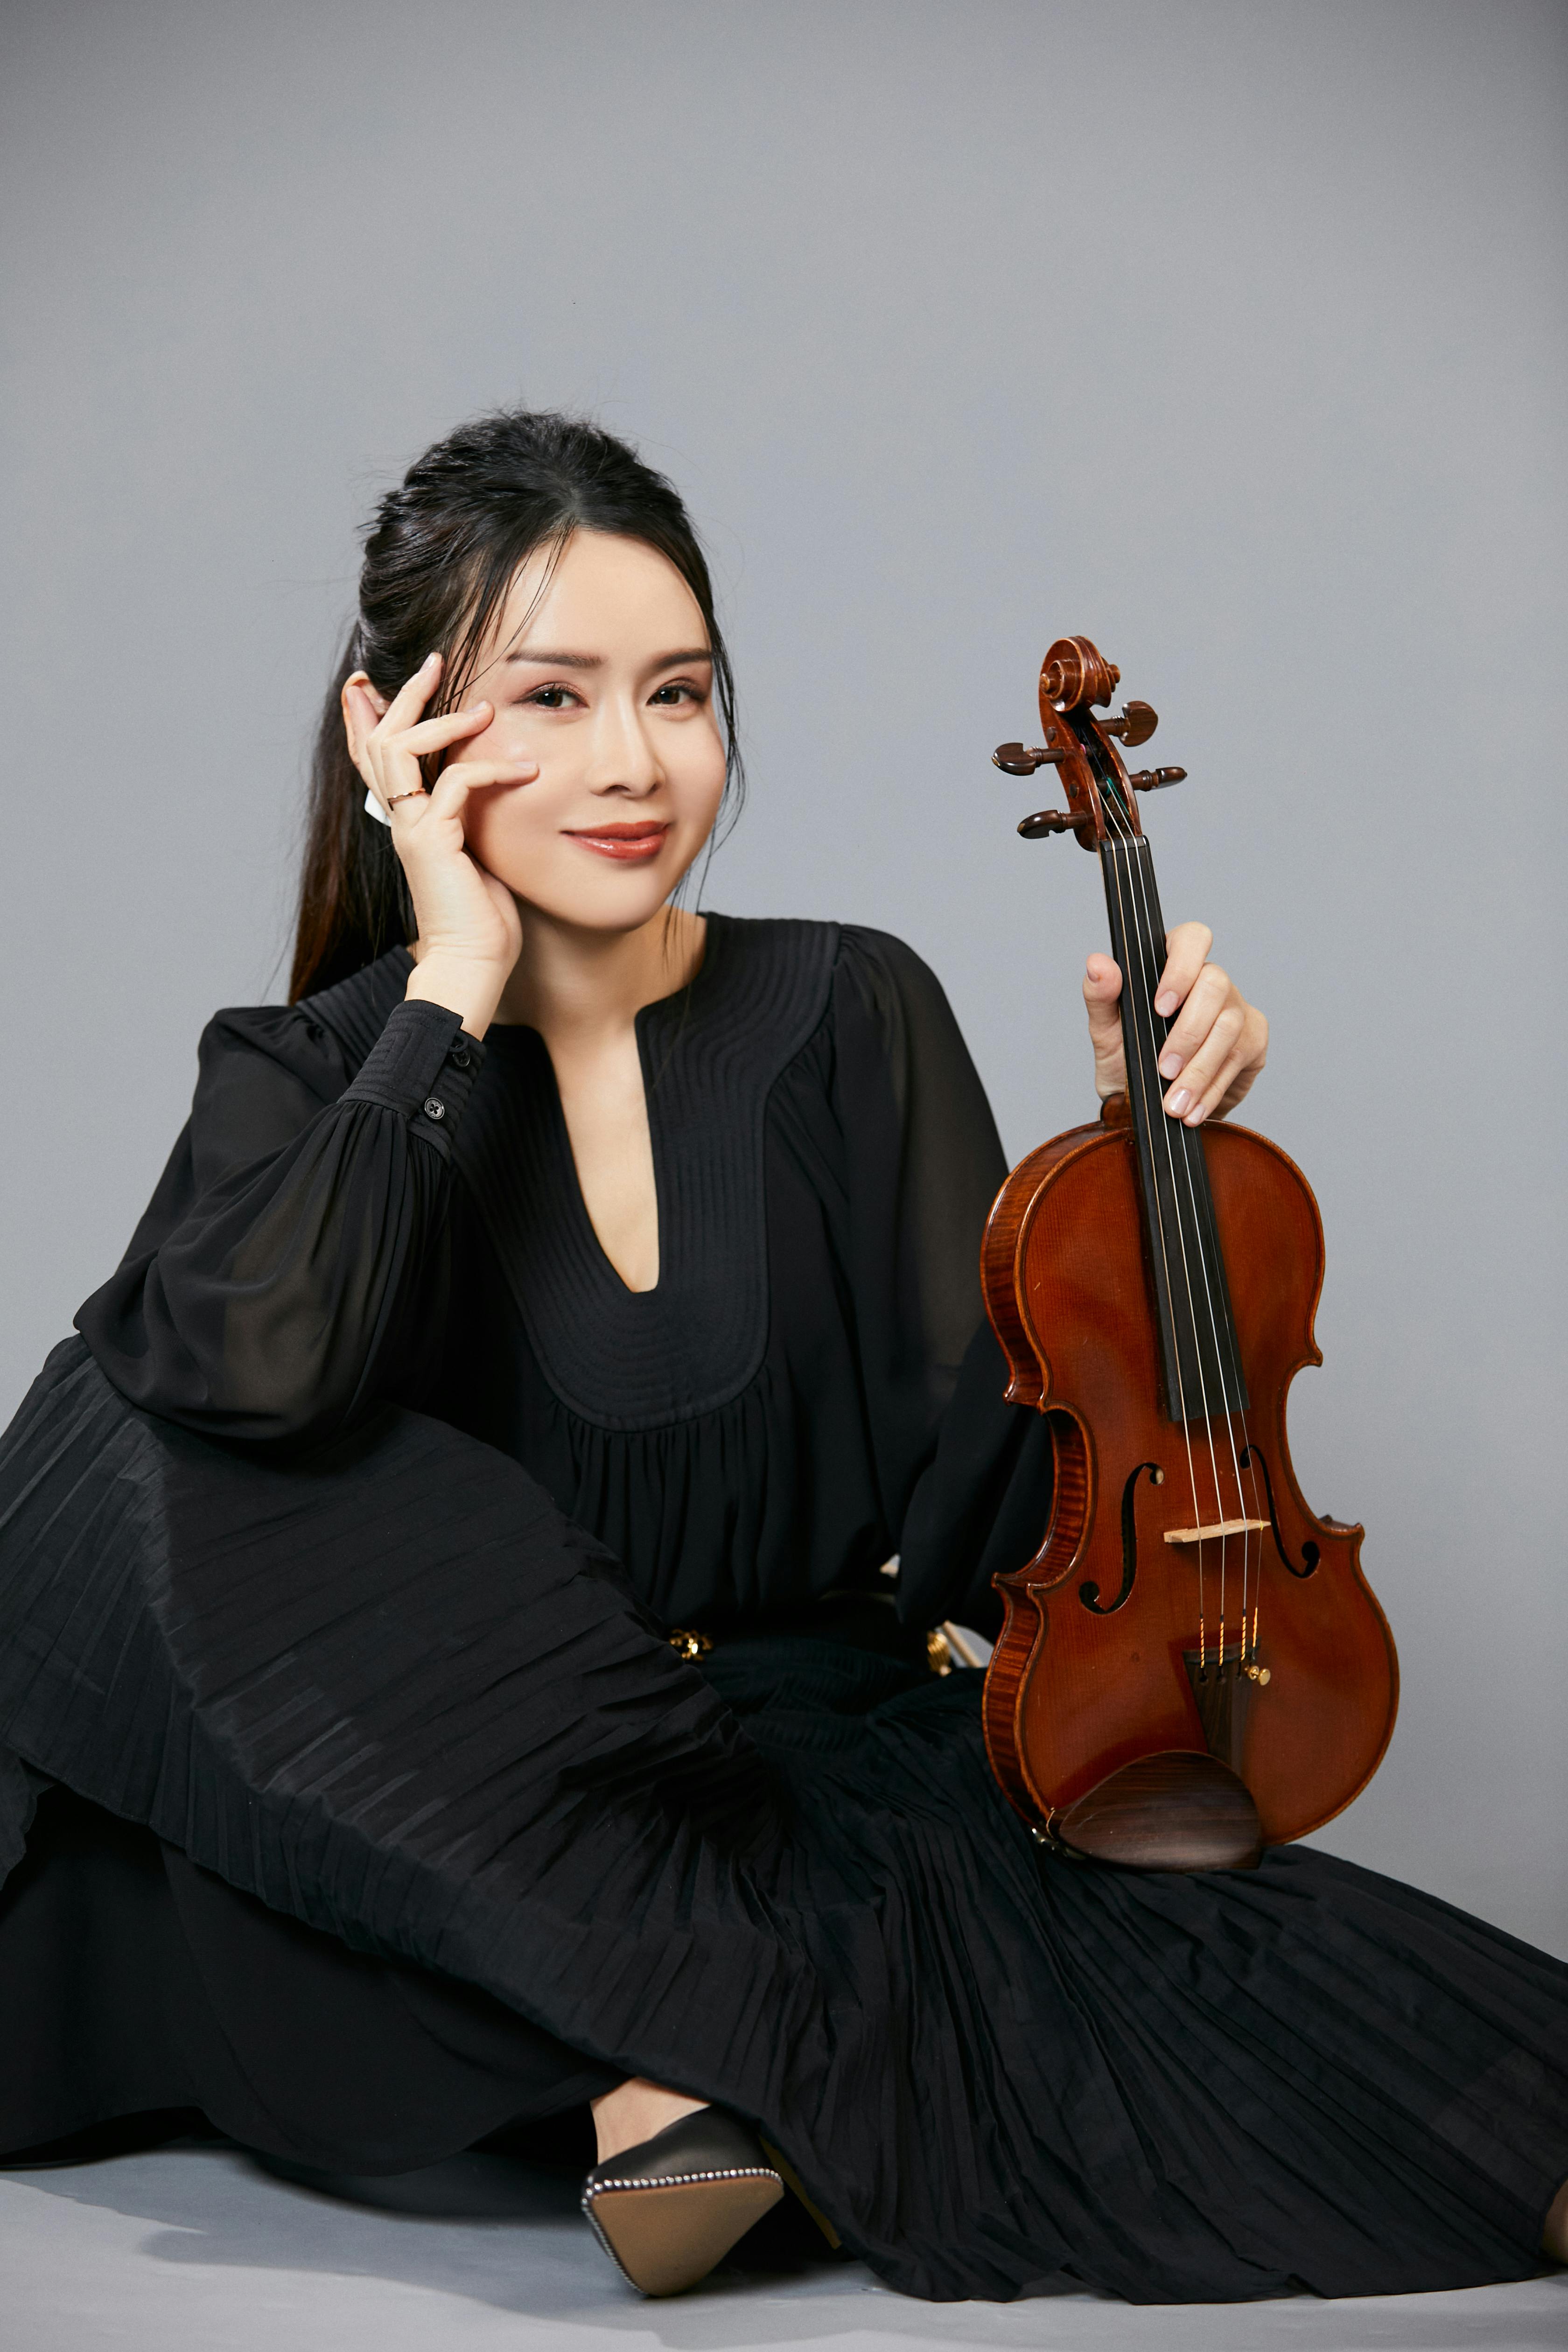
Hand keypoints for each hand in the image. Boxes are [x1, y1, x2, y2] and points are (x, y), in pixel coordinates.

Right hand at [342, 652, 536, 1035]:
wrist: (472, 965)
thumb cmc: (482, 918)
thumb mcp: (478, 852)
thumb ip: (473, 817)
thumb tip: (496, 784)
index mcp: (407, 822)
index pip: (373, 758)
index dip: (367, 716)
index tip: (370, 680)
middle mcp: (400, 821)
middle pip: (378, 741)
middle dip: (401, 696)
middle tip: (432, 661)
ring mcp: (411, 830)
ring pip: (401, 750)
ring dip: (441, 719)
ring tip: (482, 706)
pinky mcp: (433, 841)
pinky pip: (458, 783)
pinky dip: (493, 769)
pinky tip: (527, 771)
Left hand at [1083, 921, 1267, 1124]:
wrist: (1147, 1102)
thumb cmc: (1127, 1056)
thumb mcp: (1107, 1030)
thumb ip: (1100, 996)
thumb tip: (1098, 963)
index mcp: (1174, 966)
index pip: (1193, 938)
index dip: (1182, 968)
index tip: (1160, 1007)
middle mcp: (1211, 980)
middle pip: (1216, 985)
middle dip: (1188, 1034)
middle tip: (1164, 1070)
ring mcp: (1237, 1009)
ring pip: (1229, 1028)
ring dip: (1199, 1070)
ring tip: (1174, 1103)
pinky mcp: (1253, 1040)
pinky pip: (1239, 1061)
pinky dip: (1212, 1090)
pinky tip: (1193, 1109)